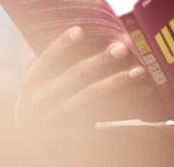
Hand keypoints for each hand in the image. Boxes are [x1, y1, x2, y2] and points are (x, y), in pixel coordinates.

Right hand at [18, 26, 168, 129]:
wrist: (40, 144)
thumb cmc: (44, 99)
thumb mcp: (38, 81)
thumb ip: (47, 59)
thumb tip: (70, 28)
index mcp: (31, 84)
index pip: (46, 59)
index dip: (62, 44)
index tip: (81, 30)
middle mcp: (41, 103)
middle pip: (75, 77)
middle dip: (100, 61)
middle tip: (123, 47)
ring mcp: (60, 120)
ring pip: (92, 98)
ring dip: (118, 82)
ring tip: (140, 70)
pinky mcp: (78, 133)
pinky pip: (106, 116)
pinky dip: (126, 102)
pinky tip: (143, 91)